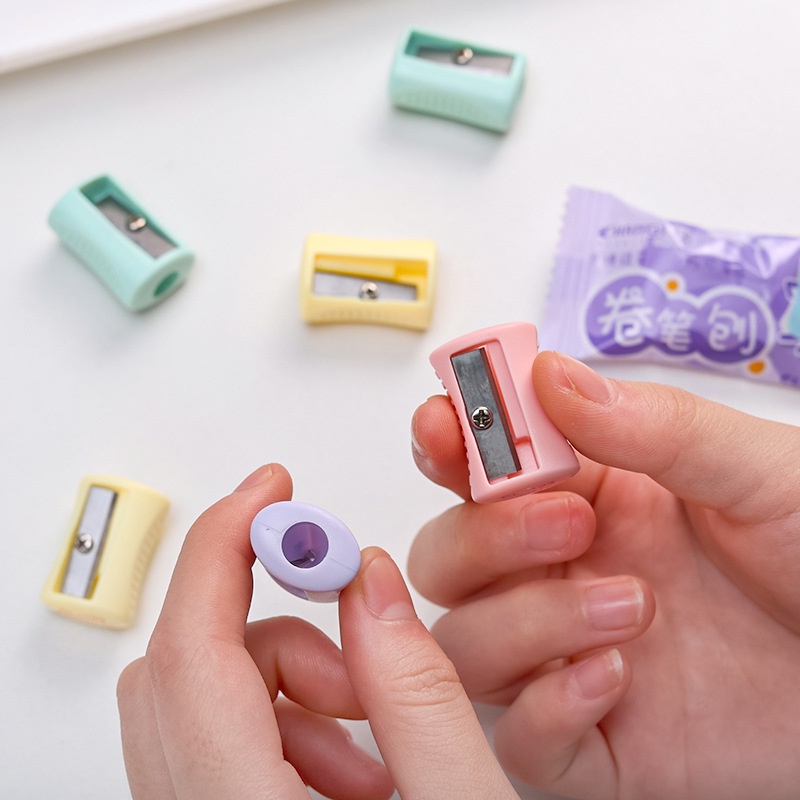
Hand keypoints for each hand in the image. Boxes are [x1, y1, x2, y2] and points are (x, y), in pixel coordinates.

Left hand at [118, 464, 518, 799]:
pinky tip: (358, 772)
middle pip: (185, 669)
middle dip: (277, 625)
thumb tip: (368, 583)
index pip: (193, 647)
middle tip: (355, 629)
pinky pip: (223, 745)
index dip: (223, 544)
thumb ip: (418, 692)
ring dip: (291, 684)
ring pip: (202, 703)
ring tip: (374, 738)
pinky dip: (287, 725)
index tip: (270, 490)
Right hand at [409, 351, 799, 799]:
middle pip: (448, 557)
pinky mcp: (601, 746)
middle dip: (482, 536)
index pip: (479, 467)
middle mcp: (564, 574)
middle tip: (568, 521)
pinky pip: (524, 741)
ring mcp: (572, 658)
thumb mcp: (757, 474)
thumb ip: (653, 426)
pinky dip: (548, 712)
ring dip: (524, 622)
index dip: (446, 444)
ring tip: (628, 603)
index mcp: (592, 499)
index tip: (443, 425)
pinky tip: (616, 678)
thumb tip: (550, 375)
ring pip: (468, 644)